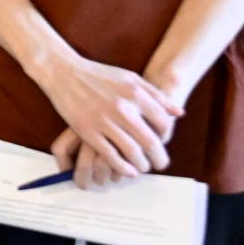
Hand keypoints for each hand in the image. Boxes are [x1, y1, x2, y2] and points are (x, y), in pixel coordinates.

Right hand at [31, 50, 182, 179]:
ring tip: (144, 168)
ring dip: (142, 165)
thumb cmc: (99, 74)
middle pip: (150, 142)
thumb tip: (179, 113)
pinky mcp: (88, 131)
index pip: (162, 122)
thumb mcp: (131, 78)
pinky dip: (122, 167)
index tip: (164, 142)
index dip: (166, 135)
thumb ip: (156, 95)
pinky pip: (110, 156)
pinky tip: (128, 171)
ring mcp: (104, 121)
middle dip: (159, 158)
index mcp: (135, 93)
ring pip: (132, 152)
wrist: (65, 73)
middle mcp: (123, 108)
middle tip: (161, 165)